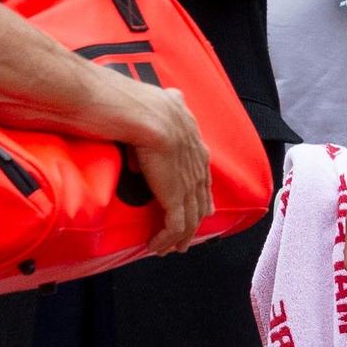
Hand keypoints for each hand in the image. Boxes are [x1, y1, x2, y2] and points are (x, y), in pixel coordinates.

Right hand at [123, 81, 213, 254]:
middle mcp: (197, 165)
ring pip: (191, 218)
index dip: (200, 192)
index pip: (203, 174)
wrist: (143, 115)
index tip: (197, 206)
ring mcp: (189, 183)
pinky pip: (176, 226)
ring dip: (180, 237)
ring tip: (170, 248)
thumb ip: (172, 100)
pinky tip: (157, 246)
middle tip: (185, 237)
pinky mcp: (175, 197)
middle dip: (194, 220)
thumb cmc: (145, 103)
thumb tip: (174, 98)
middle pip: (201, 200)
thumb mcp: (166, 99)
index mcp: (195, 143)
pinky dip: (167, 239)